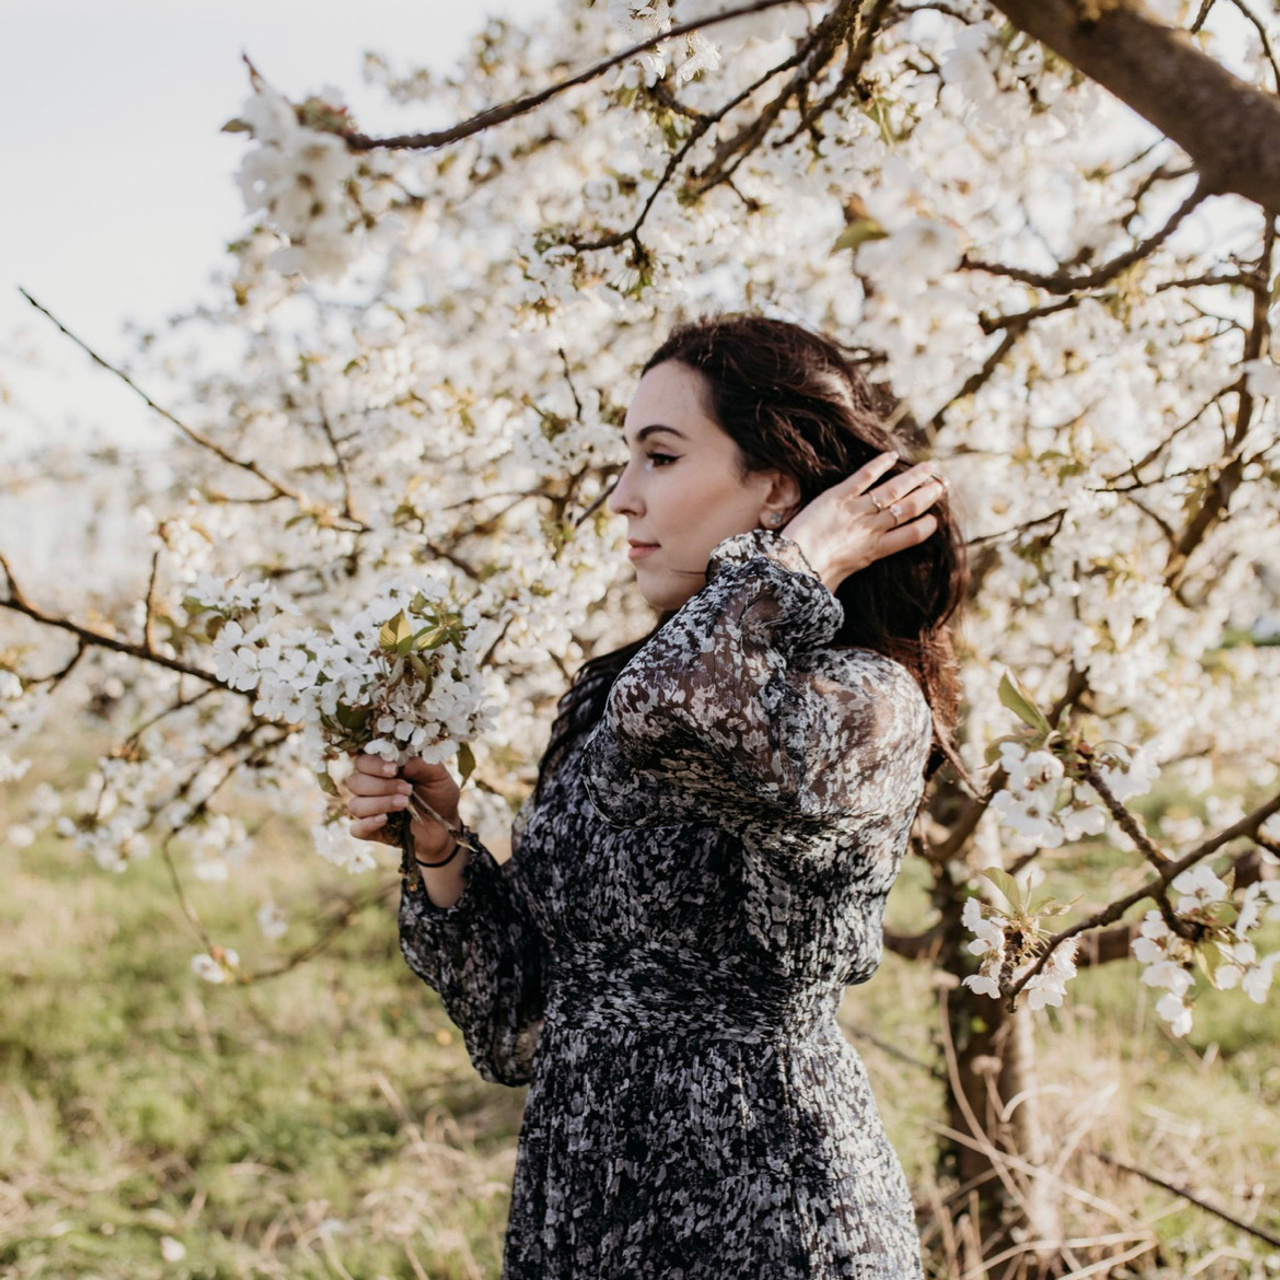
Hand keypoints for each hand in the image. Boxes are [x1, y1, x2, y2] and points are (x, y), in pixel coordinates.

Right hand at [345, 754, 460, 860]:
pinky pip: (357, 829)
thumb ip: (421, 764)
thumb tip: (401, 762)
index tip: (394, 769)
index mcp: (382, 768)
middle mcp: (370, 787)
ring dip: (379, 803)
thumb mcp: (437, 775)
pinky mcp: (372, 831)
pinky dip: (367, 824)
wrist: (446, 825)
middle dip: (381, 786)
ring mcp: (369, 810)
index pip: (363, 761)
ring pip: (355, 805)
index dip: (374, 764)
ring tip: (404, 804)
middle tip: (407, 790)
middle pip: (355, 782)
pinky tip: (384, 819)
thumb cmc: (439, 794)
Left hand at [781, 452, 946, 593]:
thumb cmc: (812, 579)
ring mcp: (855, 512)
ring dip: (913, 477)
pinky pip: (863, 477)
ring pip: (892, 490)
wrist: (793, 565)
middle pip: (908, 509)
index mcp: (874, 552)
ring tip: (930, 467)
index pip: (911, 537)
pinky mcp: (837, 497)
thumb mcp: (835, 584)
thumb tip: (839, 596)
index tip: (935, 519)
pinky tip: (893, 455)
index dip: (926, 527)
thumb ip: (843, 581)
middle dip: (928, 495)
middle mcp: (870, 529)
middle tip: (942, 484)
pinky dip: (879, 465)